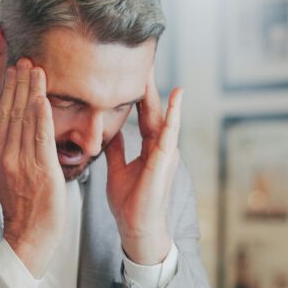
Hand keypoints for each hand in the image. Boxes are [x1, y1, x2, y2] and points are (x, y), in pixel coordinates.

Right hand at [0, 58, 66, 277]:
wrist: (27, 238)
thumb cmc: (25, 212)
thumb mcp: (12, 178)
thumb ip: (16, 155)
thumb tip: (22, 136)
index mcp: (0, 156)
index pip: (5, 117)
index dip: (9, 91)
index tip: (14, 71)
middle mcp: (7, 156)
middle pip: (11, 112)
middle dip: (18, 83)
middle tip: (23, 59)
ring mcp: (22, 162)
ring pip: (24, 119)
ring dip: (30, 91)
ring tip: (34, 68)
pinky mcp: (40, 170)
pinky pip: (40, 137)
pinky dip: (40, 115)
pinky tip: (42, 97)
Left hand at [105, 68, 183, 264]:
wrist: (137, 229)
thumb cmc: (130, 203)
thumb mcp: (118, 170)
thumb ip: (118, 150)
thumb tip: (111, 133)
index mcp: (148, 148)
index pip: (143, 113)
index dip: (136, 92)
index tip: (130, 70)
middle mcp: (160, 146)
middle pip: (153, 108)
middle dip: (147, 84)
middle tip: (143, 58)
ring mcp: (165, 152)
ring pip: (163, 114)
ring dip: (158, 91)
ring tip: (154, 67)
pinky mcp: (166, 160)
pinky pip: (170, 131)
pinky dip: (174, 113)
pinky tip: (176, 95)